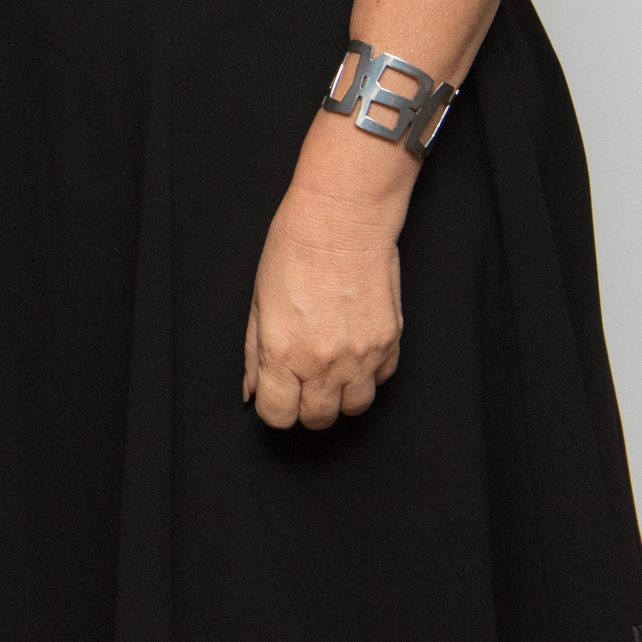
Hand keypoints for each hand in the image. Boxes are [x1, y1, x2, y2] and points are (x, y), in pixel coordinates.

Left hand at [242, 183, 404, 428]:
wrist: (341, 222)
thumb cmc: (293, 252)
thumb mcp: (258, 301)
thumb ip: (254, 352)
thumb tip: (252, 389)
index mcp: (284, 353)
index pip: (279, 415)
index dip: (275, 408)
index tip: (276, 394)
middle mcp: (325, 362)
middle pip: (318, 419)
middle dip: (306, 406)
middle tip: (302, 382)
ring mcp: (362, 355)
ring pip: (355, 408)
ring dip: (341, 396)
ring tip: (330, 368)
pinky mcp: (390, 343)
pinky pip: (381, 380)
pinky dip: (368, 374)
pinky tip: (354, 348)